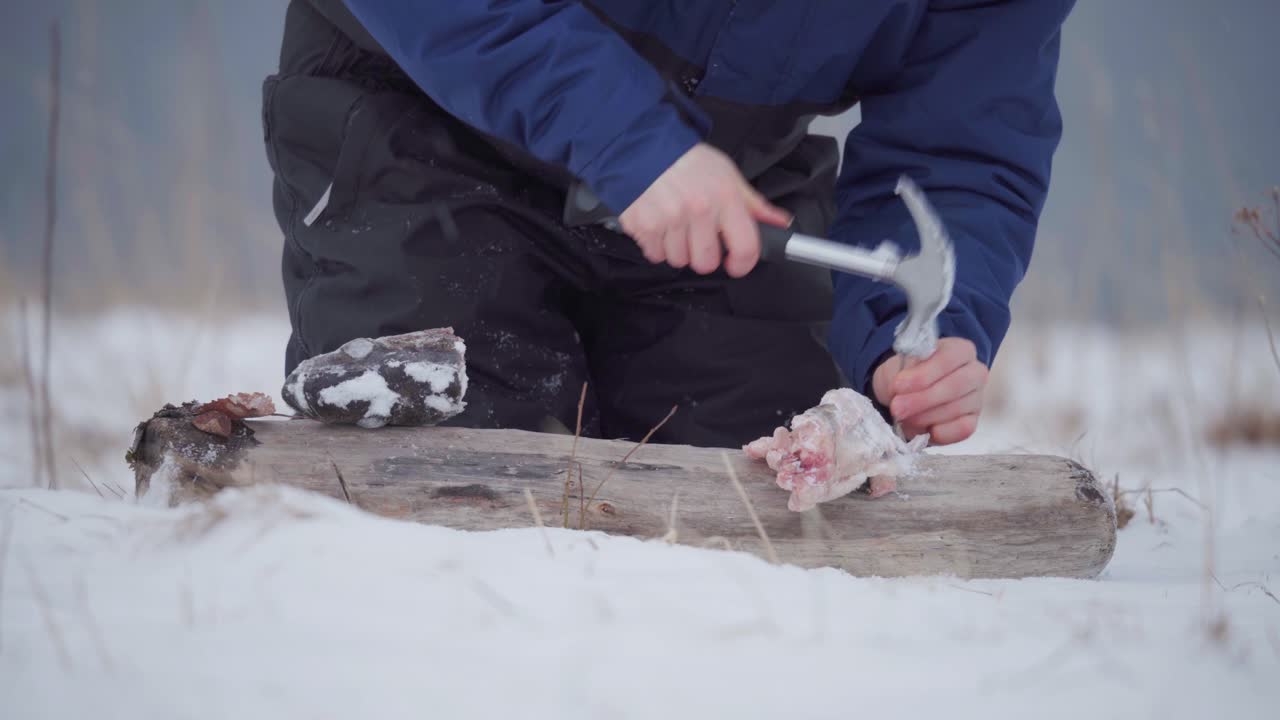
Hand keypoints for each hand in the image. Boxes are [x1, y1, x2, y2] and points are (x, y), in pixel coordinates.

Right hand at [618, 143, 790, 277]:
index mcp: (725, 198)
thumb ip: (753, 204)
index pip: (746, 248)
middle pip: (706, 263)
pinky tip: (658, 225)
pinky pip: (655, 254)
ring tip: (675, 226)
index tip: (735, 264)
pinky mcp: (644, 225)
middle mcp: (699, 210)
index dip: (742, 264)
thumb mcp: (727, 175)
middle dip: (703, 255)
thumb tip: (780, 222)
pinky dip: (656, 245)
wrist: (643, 146)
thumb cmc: (687, 161)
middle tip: (697, 237)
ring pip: (678, 260)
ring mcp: (670, 219)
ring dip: (677, 249)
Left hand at [871, 337, 988, 444]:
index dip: (923, 374)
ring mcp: (977, 398)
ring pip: (955, 409)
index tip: (898, 385)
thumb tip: (900, 388)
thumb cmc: (905, 376)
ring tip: (903, 417)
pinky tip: (925, 430)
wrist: (903, 396)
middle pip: (955, 386)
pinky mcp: (973, 421)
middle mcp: (975, 372)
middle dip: (922, 399)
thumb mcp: (898, 368)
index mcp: (960, 350)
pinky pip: (963, 429)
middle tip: (897, 408)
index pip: (948, 358)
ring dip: (925, 416)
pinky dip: (942, 432)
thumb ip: (902, 374)